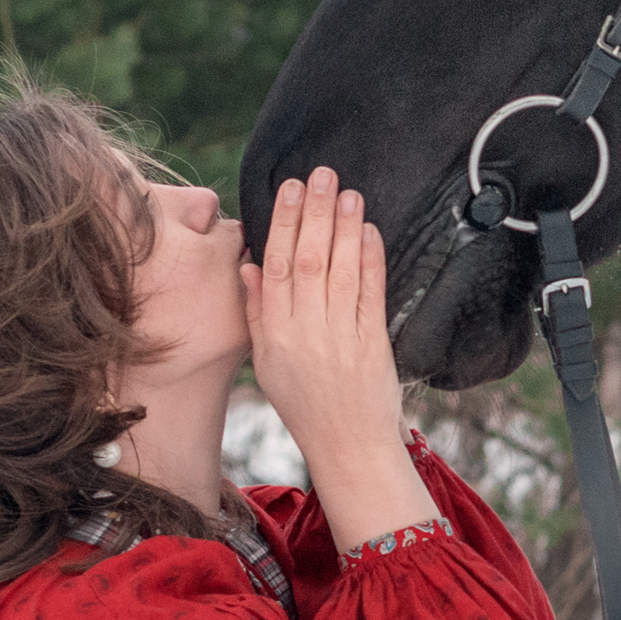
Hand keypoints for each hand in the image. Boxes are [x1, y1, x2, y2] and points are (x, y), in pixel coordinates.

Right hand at [242, 167, 436, 551]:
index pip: (274, 265)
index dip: (281, 222)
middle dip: (313, 212)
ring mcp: (339, 336)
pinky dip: (370, 259)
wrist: (347, 445)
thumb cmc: (306, 403)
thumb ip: (257, 312)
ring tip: (348, 192)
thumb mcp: (268, 362)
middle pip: (306, 259)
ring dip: (343, 227)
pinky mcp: (371, 344)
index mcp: (273, 332)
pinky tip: (369, 230)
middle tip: (321, 173)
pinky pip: (370, 293)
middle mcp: (303, 330)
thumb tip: (248, 265)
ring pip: (339, 270)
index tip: (288, 187)